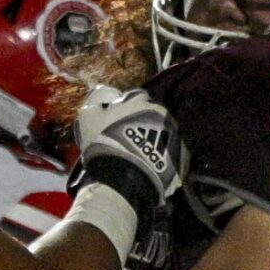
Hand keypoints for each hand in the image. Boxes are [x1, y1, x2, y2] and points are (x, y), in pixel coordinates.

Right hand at [74, 85, 181, 217]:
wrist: (124, 178)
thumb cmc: (104, 143)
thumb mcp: (88, 117)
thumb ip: (96, 100)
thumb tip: (103, 91)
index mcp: (140, 101)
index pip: (134, 96)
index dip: (124, 107)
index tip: (116, 119)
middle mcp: (162, 112)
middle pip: (152, 113)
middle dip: (142, 121)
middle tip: (128, 137)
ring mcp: (174, 133)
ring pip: (162, 131)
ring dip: (153, 137)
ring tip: (139, 153)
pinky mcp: (181, 154)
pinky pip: (171, 150)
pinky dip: (162, 154)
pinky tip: (150, 164)